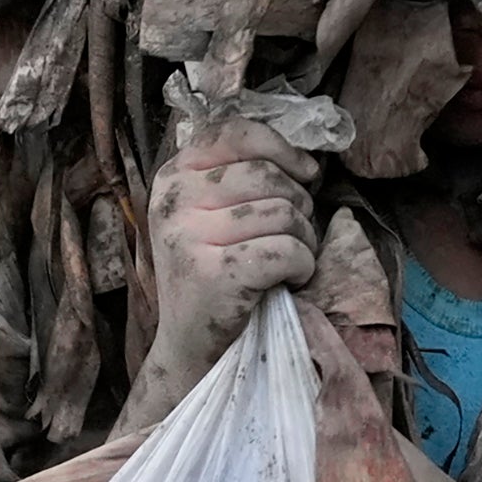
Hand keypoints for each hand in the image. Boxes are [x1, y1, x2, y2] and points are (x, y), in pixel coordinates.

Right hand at [136, 118, 321, 395]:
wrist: (190, 348)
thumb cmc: (213, 273)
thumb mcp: (208, 213)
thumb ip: (240, 175)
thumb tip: (309, 162)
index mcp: (172, 176)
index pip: (234, 132)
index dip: (280, 147)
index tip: (304, 172)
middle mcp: (173, 202)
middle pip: (267, 175)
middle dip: (299, 203)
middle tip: (294, 233)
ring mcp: (189, 239)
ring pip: (283, 212)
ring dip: (304, 238)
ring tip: (289, 259)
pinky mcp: (215, 276)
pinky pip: (287, 250)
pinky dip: (303, 265)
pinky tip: (290, 278)